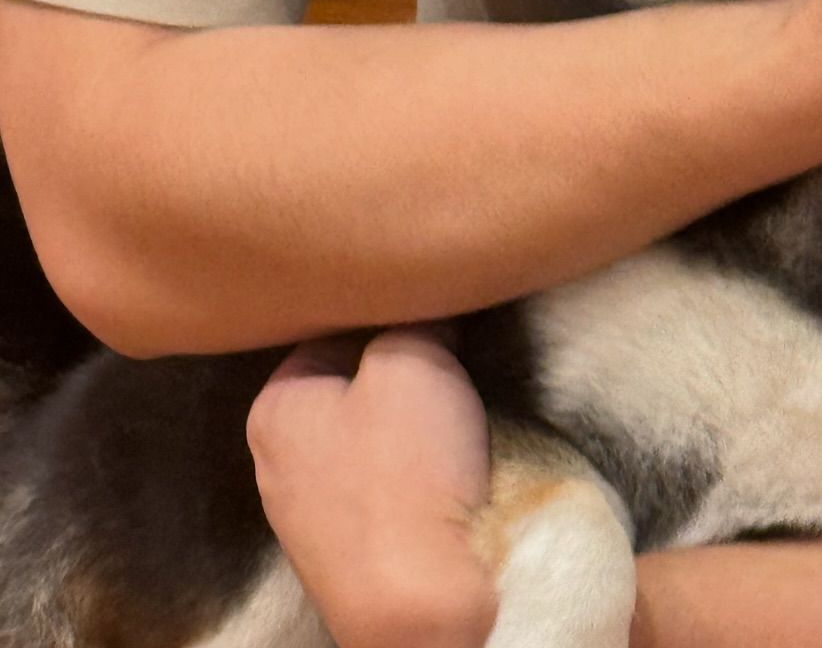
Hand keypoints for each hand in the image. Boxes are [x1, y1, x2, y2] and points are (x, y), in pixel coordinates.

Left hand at [247, 327, 495, 647]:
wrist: (416, 603)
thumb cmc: (405, 472)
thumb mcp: (413, 361)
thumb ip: (411, 320)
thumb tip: (423, 315)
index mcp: (274, 405)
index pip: (334, 328)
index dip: (391, 316)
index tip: (433, 321)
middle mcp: (274, 457)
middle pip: (348, 383)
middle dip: (398, 370)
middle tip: (448, 363)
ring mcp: (306, 510)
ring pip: (365, 434)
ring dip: (408, 423)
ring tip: (451, 419)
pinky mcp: (345, 548)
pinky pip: (378, 483)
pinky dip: (410, 471)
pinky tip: (440, 472)